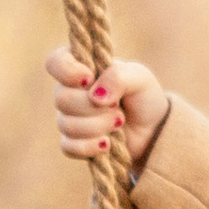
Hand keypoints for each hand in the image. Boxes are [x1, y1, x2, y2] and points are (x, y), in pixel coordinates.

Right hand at [46, 45, 168, 166]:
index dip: (68, 72)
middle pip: (61, 99)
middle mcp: (70, 91)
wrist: (152, 130)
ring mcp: (70, 117)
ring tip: (119, 123)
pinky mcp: (74, 142)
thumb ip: (118, 77)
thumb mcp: (139, 78)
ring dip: (98, 126)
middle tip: (117, 107)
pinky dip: (90, 146)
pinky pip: (68, 146)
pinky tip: (107, 143)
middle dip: (93, 107)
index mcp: (82, 67)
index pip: (56, 62)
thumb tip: (95, 96)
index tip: (89, 79)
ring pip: (66, 125)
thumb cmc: (144, 97)